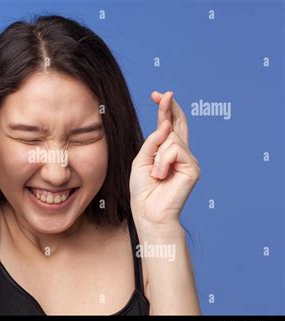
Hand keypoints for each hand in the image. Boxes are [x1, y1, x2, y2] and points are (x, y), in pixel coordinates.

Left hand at [130, 91, 200, 232]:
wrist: (148, 211)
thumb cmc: (143, 189)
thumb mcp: (141, 160)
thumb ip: (153, 142)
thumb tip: (166, 125)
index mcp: (167, 152)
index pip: (169, 126)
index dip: (165, 110)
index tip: (158, 95)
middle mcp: (181, 154)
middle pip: (178, 124)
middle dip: (169, 107)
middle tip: (162, 93)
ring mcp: (189, 160)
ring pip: (171, 140)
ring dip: (157, 157)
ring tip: (155, 174)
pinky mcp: (193, 168)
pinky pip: (174, 151)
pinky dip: (162, 163)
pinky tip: (162, 176)